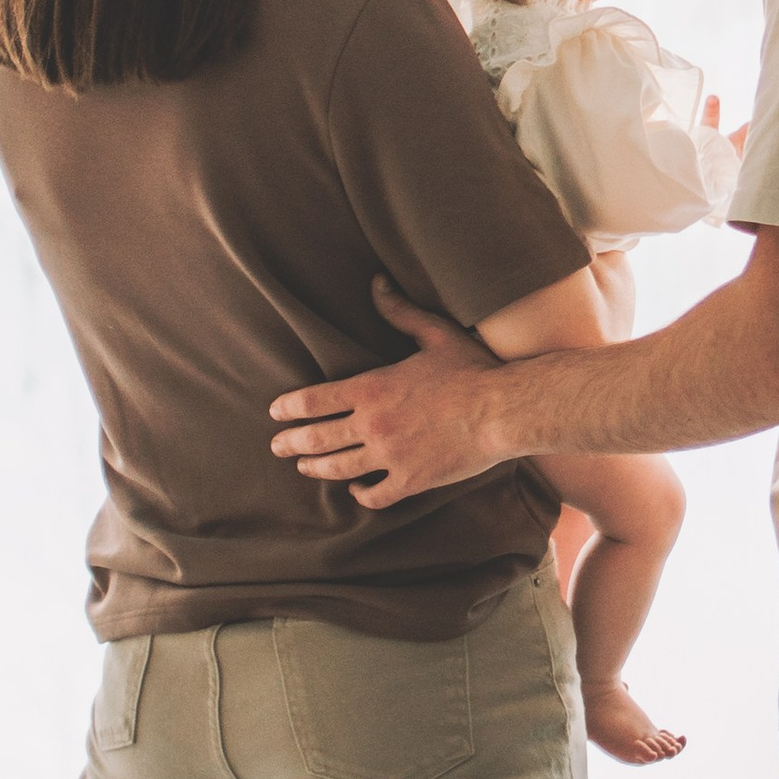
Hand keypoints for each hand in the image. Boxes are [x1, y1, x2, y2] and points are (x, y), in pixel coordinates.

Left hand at [269, 278, 498, 505]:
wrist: (503, 411)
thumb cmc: (472, 370)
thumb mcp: (434, 333)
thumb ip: (399, 312)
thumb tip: (377, 284)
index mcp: (373, 388)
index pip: (315, 400)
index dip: (289, 407)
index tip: (275, 412)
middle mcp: (373, 424)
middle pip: (317, 438)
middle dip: (291, 443)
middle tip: (277, 446)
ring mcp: (390, 455)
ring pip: (338, 468)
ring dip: (315, 468)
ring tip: (303, 467)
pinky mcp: (411, 480)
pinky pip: (374, 494)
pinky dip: (359, 493)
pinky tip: (356, 488)